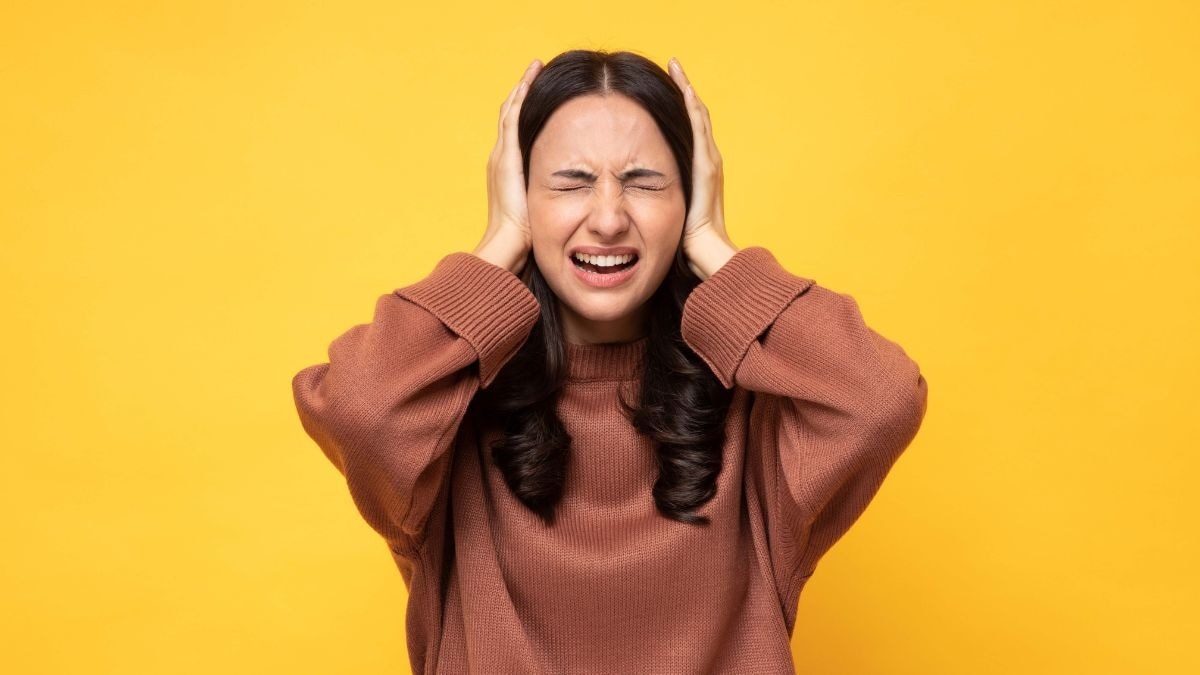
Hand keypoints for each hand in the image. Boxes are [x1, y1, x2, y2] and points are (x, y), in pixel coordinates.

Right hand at [472, 58, 542, 275]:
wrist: (507, 244)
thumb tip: (579, 199)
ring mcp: (501, 155)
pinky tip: (532, 78)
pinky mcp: (507, 155)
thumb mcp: (540, 212)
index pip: (517, 133)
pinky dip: (522, 95)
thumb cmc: (525, 239)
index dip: (526, 112)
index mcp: (507, 171)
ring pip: (511, 110)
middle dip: (523, 93)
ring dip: (523, 88)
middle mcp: (500, 158)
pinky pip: (514, 115)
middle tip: (537, 70)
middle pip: (511, 115)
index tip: (540, 95)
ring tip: (536, 67)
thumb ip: (553, 199)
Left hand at [667, 57, 738, 279]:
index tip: (665, 87)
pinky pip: (699, 129)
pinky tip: (685, 89)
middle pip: (695, 116)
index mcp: (698, 170)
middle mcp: (707, 160)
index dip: (679, 107)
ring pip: (698, 116)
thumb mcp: (664, 210)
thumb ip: (653, 196)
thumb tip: (628, 192)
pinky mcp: (707, 166)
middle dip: (683, 90)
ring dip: (687, 90)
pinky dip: (692, 108)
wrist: (704, 252)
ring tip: (676, 67)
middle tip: (672, 65)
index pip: (688, 129)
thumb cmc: (683, 240)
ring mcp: (709, 161)